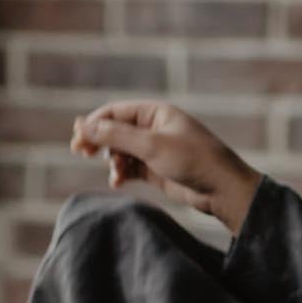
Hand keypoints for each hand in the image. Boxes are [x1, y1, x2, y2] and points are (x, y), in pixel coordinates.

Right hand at [68, 99, 262, 236]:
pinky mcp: (158, 171)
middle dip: (99, 142)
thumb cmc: (194, 160)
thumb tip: (82, 125)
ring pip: (122, 152)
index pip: (116, 112)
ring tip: (114, 173)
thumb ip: (115, 136)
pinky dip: (122, 174)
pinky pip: (131, 168)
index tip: (77, 139)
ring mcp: (156, 150)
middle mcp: (155, 128)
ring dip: (113, 161)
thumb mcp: (151, 145)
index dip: (94, 123)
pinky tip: (118, 182)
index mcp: (156, 112)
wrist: (224, 190)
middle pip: (116, 131)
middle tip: (81, 153)